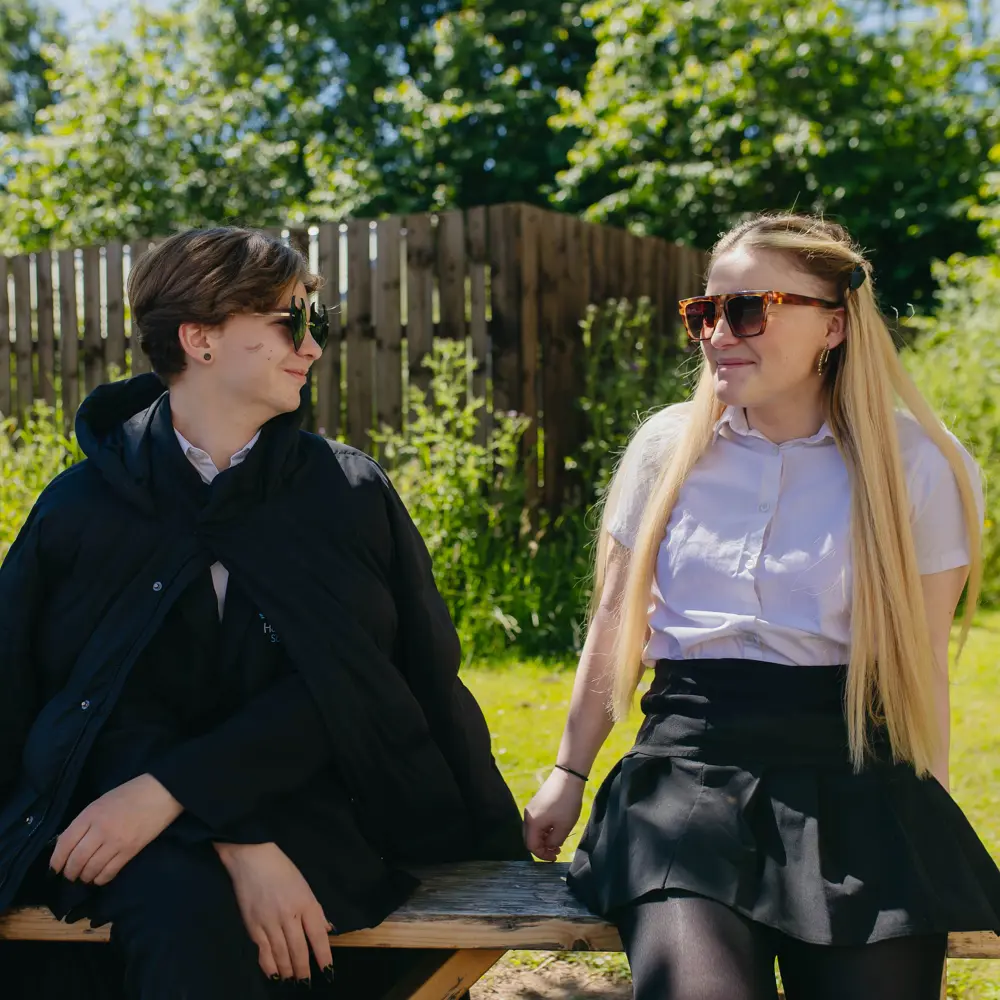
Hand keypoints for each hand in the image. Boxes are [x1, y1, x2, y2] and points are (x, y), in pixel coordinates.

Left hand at [50, 773, 182, 884]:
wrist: (162, 792)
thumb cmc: (131, 793)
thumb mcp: (102, 802)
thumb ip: (86, 821)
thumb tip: (72, 844)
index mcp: (91, 814)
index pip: (65, 843)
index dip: (56, 860)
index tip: (54, 868)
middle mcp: (100, 830)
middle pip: (76, 859)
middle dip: (70, 872)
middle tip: (70, 875)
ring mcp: (116, 842)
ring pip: (91, 869)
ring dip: (84, 877)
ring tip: (85, 877)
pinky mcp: (130, 851)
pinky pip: (109, 872)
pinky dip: (100, 879)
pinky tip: (99, 878)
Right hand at [215, 841, 334, 984]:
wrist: (252, 858)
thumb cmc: (282, 869)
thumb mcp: (305, 885)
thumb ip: (315, 910)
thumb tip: (327, 930)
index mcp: (305, 902)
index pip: (318, 935)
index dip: (324, 955)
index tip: (328, 971)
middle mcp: (288, 915)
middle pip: (299, 949)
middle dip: (304, 969)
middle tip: (307, 983)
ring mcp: (269, 922)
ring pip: (281, 953)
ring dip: (288, 970)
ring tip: (293, 980)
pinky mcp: (253, 926)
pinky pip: (263, 951)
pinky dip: (269, 965)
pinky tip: (274, 973)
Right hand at [523, 767, 586, 861]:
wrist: (568, 777)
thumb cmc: (566, 803)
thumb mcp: (564, 827)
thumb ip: (555, 841)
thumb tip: (551, 846)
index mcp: (532, 823)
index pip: (531, 846)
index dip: (543, 855)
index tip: (555, 857)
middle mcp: (528, 816)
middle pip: (530, 839)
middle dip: (542, 847)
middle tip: (557, 851)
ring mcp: (531, 809)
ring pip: (533, 830)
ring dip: (544, 838)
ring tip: (558, 841)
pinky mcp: (536, 803)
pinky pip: (536, 822)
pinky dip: (544, 829)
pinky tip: (555, 828)